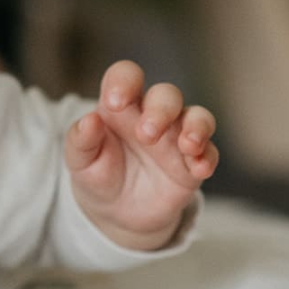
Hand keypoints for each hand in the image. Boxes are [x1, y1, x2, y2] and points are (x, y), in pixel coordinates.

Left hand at [64, 60, 218, 250]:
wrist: (116, 212)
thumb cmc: (96, 174)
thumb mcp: (79, 161)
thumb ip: (81, 140)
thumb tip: (89, 120)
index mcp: (120, 106)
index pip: (127, 76)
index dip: (124, 81)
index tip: (115, 102)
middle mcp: (152, 115)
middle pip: (167, 94)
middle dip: (160, 110)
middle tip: (146, 135)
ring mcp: (176, 138)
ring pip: (197, 117)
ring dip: (196, 126)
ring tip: (187, 145)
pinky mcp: (191, 164)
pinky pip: (208, 153)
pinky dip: (206, 158)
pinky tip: (199, 169)